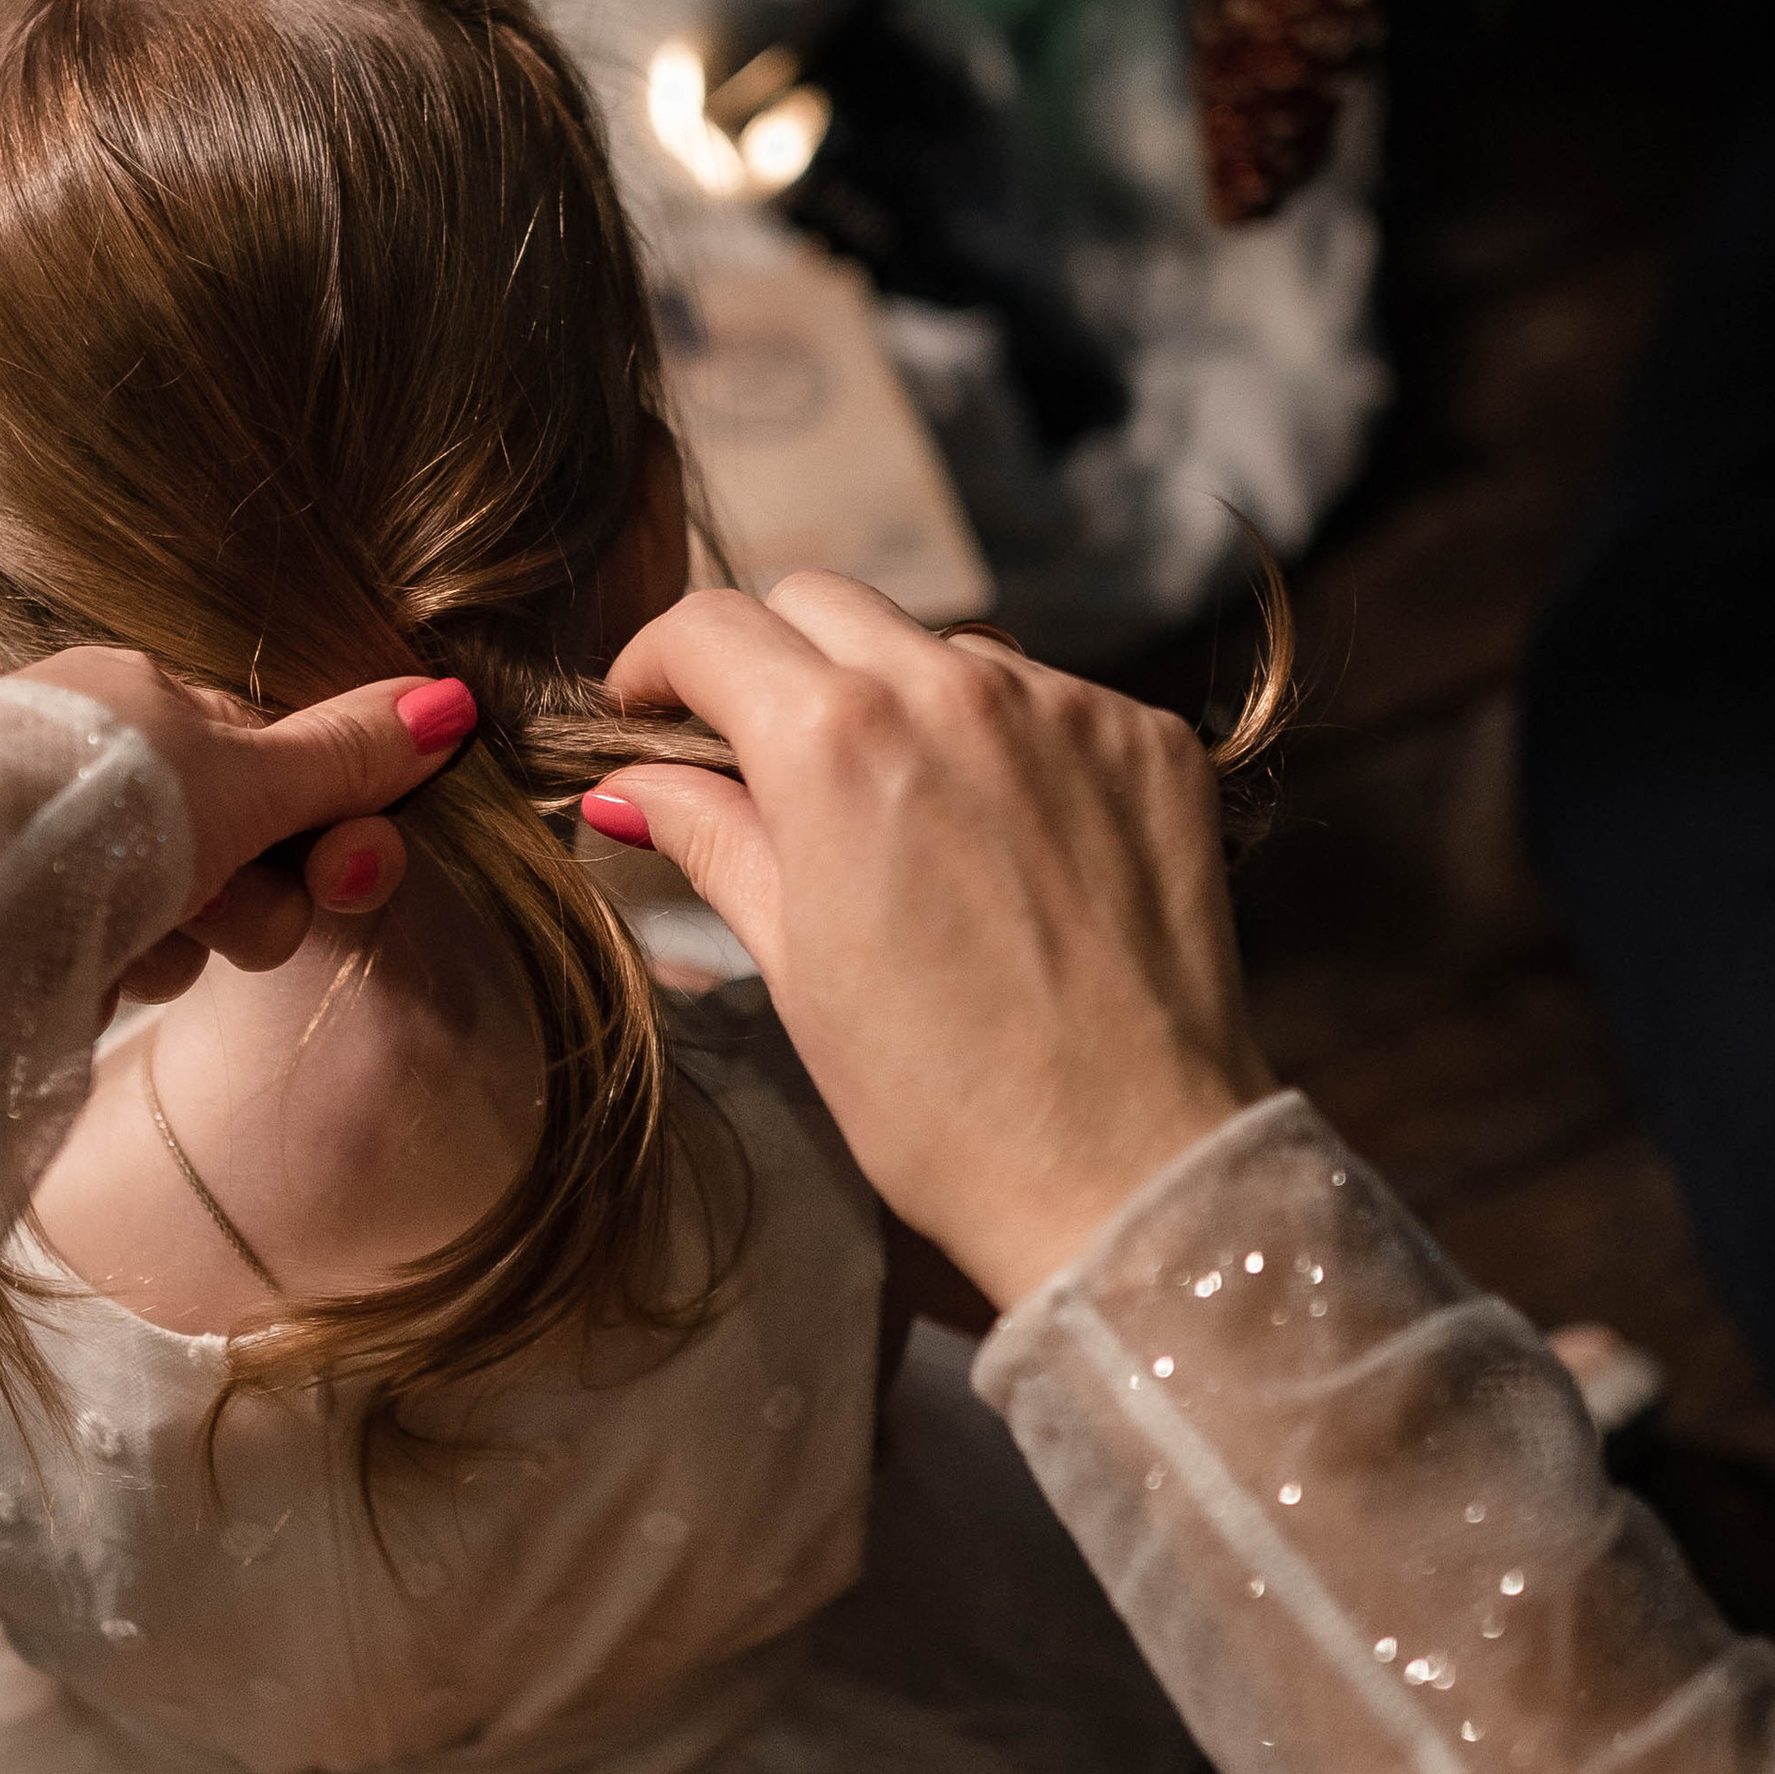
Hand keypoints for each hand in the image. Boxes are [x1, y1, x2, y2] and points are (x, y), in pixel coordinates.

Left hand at [17, 652, 474, 1001]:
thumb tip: (450, 703)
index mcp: (142, 694)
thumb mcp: (248, 777)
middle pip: (239, 847)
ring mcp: (58, 841)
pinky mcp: (24, 918)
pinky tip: (94, 968)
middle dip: (258, 899)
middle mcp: (100, 760)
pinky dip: (123, 965)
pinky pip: (118, 950)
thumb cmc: (105, 808)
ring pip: (184, 911)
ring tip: (143, 939)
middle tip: (226, 913)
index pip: (278, 764)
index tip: (345, 869)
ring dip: (190, 941)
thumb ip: (345, 754)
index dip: (327, 828)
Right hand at [591, 579, 1272, 1314]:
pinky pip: (1049, 698)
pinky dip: (1007, 742)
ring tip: (901, 814)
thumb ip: (712, 838)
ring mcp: (1066, 707)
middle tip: (760, 753)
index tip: (647, 709)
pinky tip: (1007, 844)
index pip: (711, 628)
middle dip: (770, 661)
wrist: (1125, 1170)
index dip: (657, 663)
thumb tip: (626, 783)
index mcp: (835, 744)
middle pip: (822, 603)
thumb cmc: (936, 1098)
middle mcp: (955, 691)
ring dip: (898, 697)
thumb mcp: (794, 965)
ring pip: (943, 646)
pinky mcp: (1148, 741)